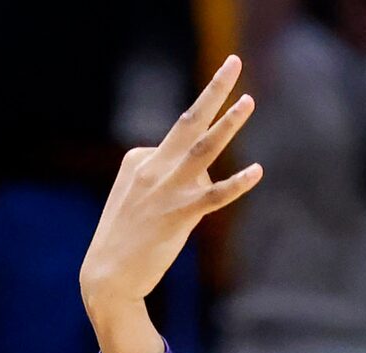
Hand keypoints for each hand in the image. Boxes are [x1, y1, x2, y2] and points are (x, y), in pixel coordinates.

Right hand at [81, 58, 263, 352]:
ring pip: (203, 149)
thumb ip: (169, 183)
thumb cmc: (126, 240)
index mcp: (138, 159)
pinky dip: (237, 184)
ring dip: (228, 124)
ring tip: (249, 100)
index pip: (180, 148)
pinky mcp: (178, 215)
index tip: (180, 204)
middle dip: (214, 91)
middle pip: (189, 122)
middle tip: (234, 63)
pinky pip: (214, 195)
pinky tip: (258, 171)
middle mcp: (152, 166)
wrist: (108, 276)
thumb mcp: (140, 200)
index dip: (195, 174)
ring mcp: (165, 189)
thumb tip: (207, 181)